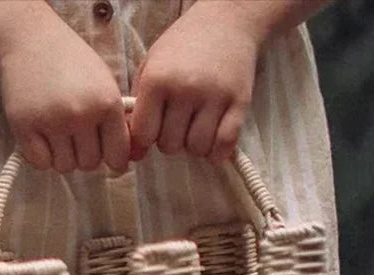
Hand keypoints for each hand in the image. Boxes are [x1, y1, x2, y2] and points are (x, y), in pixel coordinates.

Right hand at [0, 22, 129, 172]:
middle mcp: (81, 114)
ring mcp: (52, 122)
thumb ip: (116, 121)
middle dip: (84, 155)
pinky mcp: (25, 127)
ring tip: (58, 134)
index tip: (106, 155)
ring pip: (65, 166)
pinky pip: (41, 163)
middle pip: (89, 164)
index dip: (113, 159)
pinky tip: (41, 138)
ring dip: (62, 156)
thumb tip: (124, 162)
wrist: (31, 41)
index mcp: (107, 103)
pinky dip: (42, 157)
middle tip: (76, 136)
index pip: (117, 154)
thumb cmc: (72, 64)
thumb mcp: (104, 85)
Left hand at [128, 1, 262, 163]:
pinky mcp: (240, 102)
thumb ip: (138, 110)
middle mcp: (185, 89)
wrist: (227, 20)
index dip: (146, 138)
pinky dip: (217, 153)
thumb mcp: (150, 68)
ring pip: (196, 148)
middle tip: (176, 124)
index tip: (153, 128)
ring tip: (193, 129)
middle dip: (170, 141)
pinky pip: (225, 144)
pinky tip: (212, 144)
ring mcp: (214, 96)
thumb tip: (134, 154)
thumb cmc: (181, 48)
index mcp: (157, 81)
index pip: (143, 134)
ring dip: (193, 146)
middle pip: (170, 145)